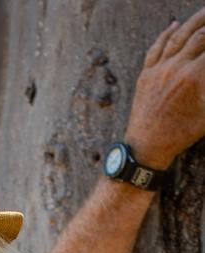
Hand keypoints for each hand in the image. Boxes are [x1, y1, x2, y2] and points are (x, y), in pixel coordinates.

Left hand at [125, 8, 204, 168]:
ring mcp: (158, 69)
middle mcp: (176, 67)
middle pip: (199, 35)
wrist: (146, 147)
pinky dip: (166, 33)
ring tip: (204, 11)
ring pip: (178, 36)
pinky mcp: (145, 74)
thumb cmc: (180, 135)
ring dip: (193, 21)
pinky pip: (156, 47)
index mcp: (194, 77)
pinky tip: (174, 24)